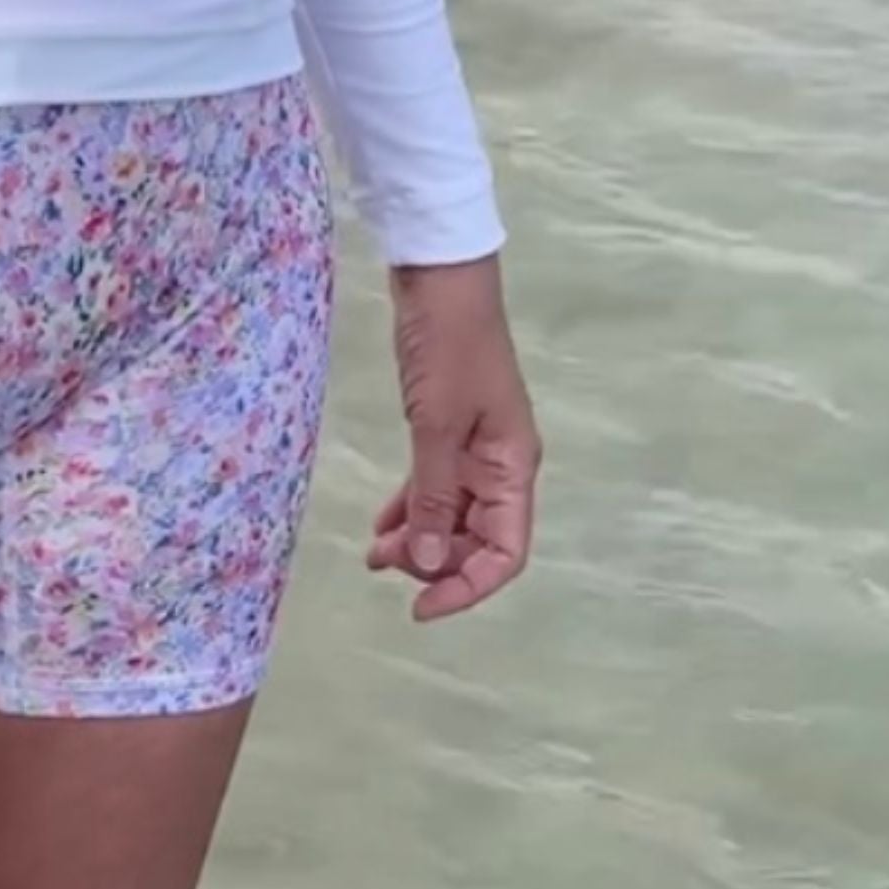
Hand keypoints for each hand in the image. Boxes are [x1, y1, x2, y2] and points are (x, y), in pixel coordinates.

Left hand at [369, 256, 541, 623]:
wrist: (439, 279)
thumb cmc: (448, 347)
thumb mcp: (436, 426)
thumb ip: (434, 498)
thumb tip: (430, 563)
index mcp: (514, 468)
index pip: (506, 552)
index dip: (468, 588)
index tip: (420, 609)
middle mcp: (503, 466)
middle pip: (479, 541)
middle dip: (435, 563)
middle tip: (383, 563)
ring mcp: (477, 450)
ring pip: (454, 517)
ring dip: (420, 540)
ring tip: (374, 554)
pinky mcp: (450, 432)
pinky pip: (437, 489)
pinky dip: (414, 509)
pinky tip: (382, 525)